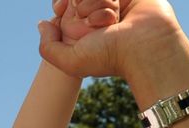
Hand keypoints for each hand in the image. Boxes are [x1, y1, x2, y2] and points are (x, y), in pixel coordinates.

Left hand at [39, 0, 188, 83]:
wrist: (146, 46)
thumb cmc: (110, 56)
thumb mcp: (70, 61)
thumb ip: (48, 46)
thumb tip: (43, 23)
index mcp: (84, 30)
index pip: (65, 6)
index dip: (60, 4)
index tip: (59, 8)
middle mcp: (99, 16)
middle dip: (82, 6)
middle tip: (92, 25)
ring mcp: (115, 4)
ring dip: (97, 3)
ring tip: (110, 21)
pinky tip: (116, 13)